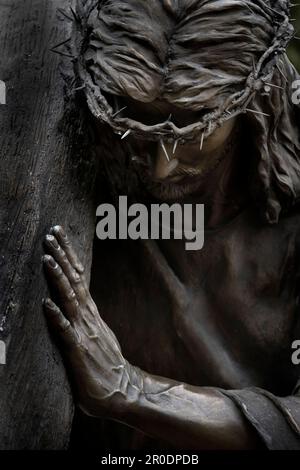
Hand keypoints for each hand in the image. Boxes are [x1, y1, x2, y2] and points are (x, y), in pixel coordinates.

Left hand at [42, 226, 139, 418]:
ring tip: (47, 257)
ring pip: (70, 299)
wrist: (124, 391)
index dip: (68, 256)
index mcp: (91, 313)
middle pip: (74, 280)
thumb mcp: (96, 336)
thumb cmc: (106, 366)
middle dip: (62, 256)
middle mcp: (88, 317)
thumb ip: (84, 320)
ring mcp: (84, 332)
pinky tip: (46, 303)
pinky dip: (56, 316)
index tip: (59, 236)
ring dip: (58, 277)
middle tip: (52, 233)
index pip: (78, 277)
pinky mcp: (78, 351)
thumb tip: (72, 305)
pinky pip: (65, 331)